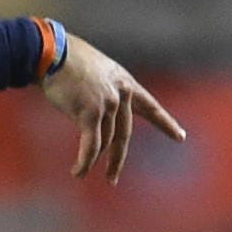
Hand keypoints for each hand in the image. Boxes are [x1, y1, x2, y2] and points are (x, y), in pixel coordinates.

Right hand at [40, 34, 184, 182]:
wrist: (51, 52)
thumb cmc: (66, 60)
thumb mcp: (95, 71)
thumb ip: (103, 91)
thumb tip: (96, 117)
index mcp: (125, 82)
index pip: (150, 106)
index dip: (165, 123)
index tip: (180, 137)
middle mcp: (120, 94)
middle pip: (123, 135)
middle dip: (117, 159)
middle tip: (113, 178)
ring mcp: (108, 104)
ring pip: (103, 142)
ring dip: (91, 160)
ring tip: (81, 171)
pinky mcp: (90, 113)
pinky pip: (90, 145)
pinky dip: (84, 162)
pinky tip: (79, 171)